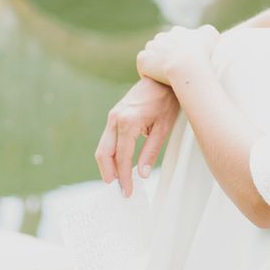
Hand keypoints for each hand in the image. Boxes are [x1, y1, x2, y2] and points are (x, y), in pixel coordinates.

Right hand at [94, 76, 178, 196]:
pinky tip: (119, 164)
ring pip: (102, 147)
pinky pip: (107, 139)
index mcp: (128, 122)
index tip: (127, 191)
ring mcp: (112, 116)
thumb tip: (141, 174)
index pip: (122, 157)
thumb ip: (151, 151)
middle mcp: (115, 119)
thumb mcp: (163, 127)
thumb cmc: (166, 100)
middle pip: (104, 153)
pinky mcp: (114, 115)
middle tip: (118, 189)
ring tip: (118, 180)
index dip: (123, 177)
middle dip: (109, 174)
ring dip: (107, 165)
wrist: (161, 77)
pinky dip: (110, 154)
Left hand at [136, 24, 219, 84]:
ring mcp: (151, 47)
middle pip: (162, 44)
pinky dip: (147, 70)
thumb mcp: (211, 35)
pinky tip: (156, 78)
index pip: (176, 37)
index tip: (185, 59)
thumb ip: (206, 32)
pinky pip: (143, 64)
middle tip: (175, 67)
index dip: (180, 48)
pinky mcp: (143, 59)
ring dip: (156, 61)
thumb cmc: (203, 52)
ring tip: (165, 74)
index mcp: (178, 32)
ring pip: (152, 53)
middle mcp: (163, 36)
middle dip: (167, 53)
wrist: (188, 66)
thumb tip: (203, 33)